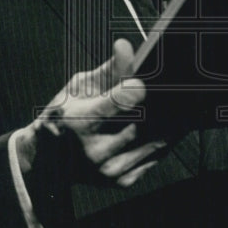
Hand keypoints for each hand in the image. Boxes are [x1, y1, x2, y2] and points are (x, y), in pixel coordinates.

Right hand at [17, 38, 165, 188]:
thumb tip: (127, 46)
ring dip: (173, 120)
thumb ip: (110, 69)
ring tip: (180, 102)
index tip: (152, 77)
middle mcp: (95, 151)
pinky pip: (156, 156)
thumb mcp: (79, 86)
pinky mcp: (122, 181)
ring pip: (158, 140)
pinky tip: (169, 123)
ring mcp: (109, 170)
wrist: (47, 160)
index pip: (122, 101)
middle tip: (180, 86)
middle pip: (146, 121)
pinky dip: (166, 138)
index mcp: (79, 122)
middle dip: (165, 102)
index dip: (141, 86)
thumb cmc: (64, 115)